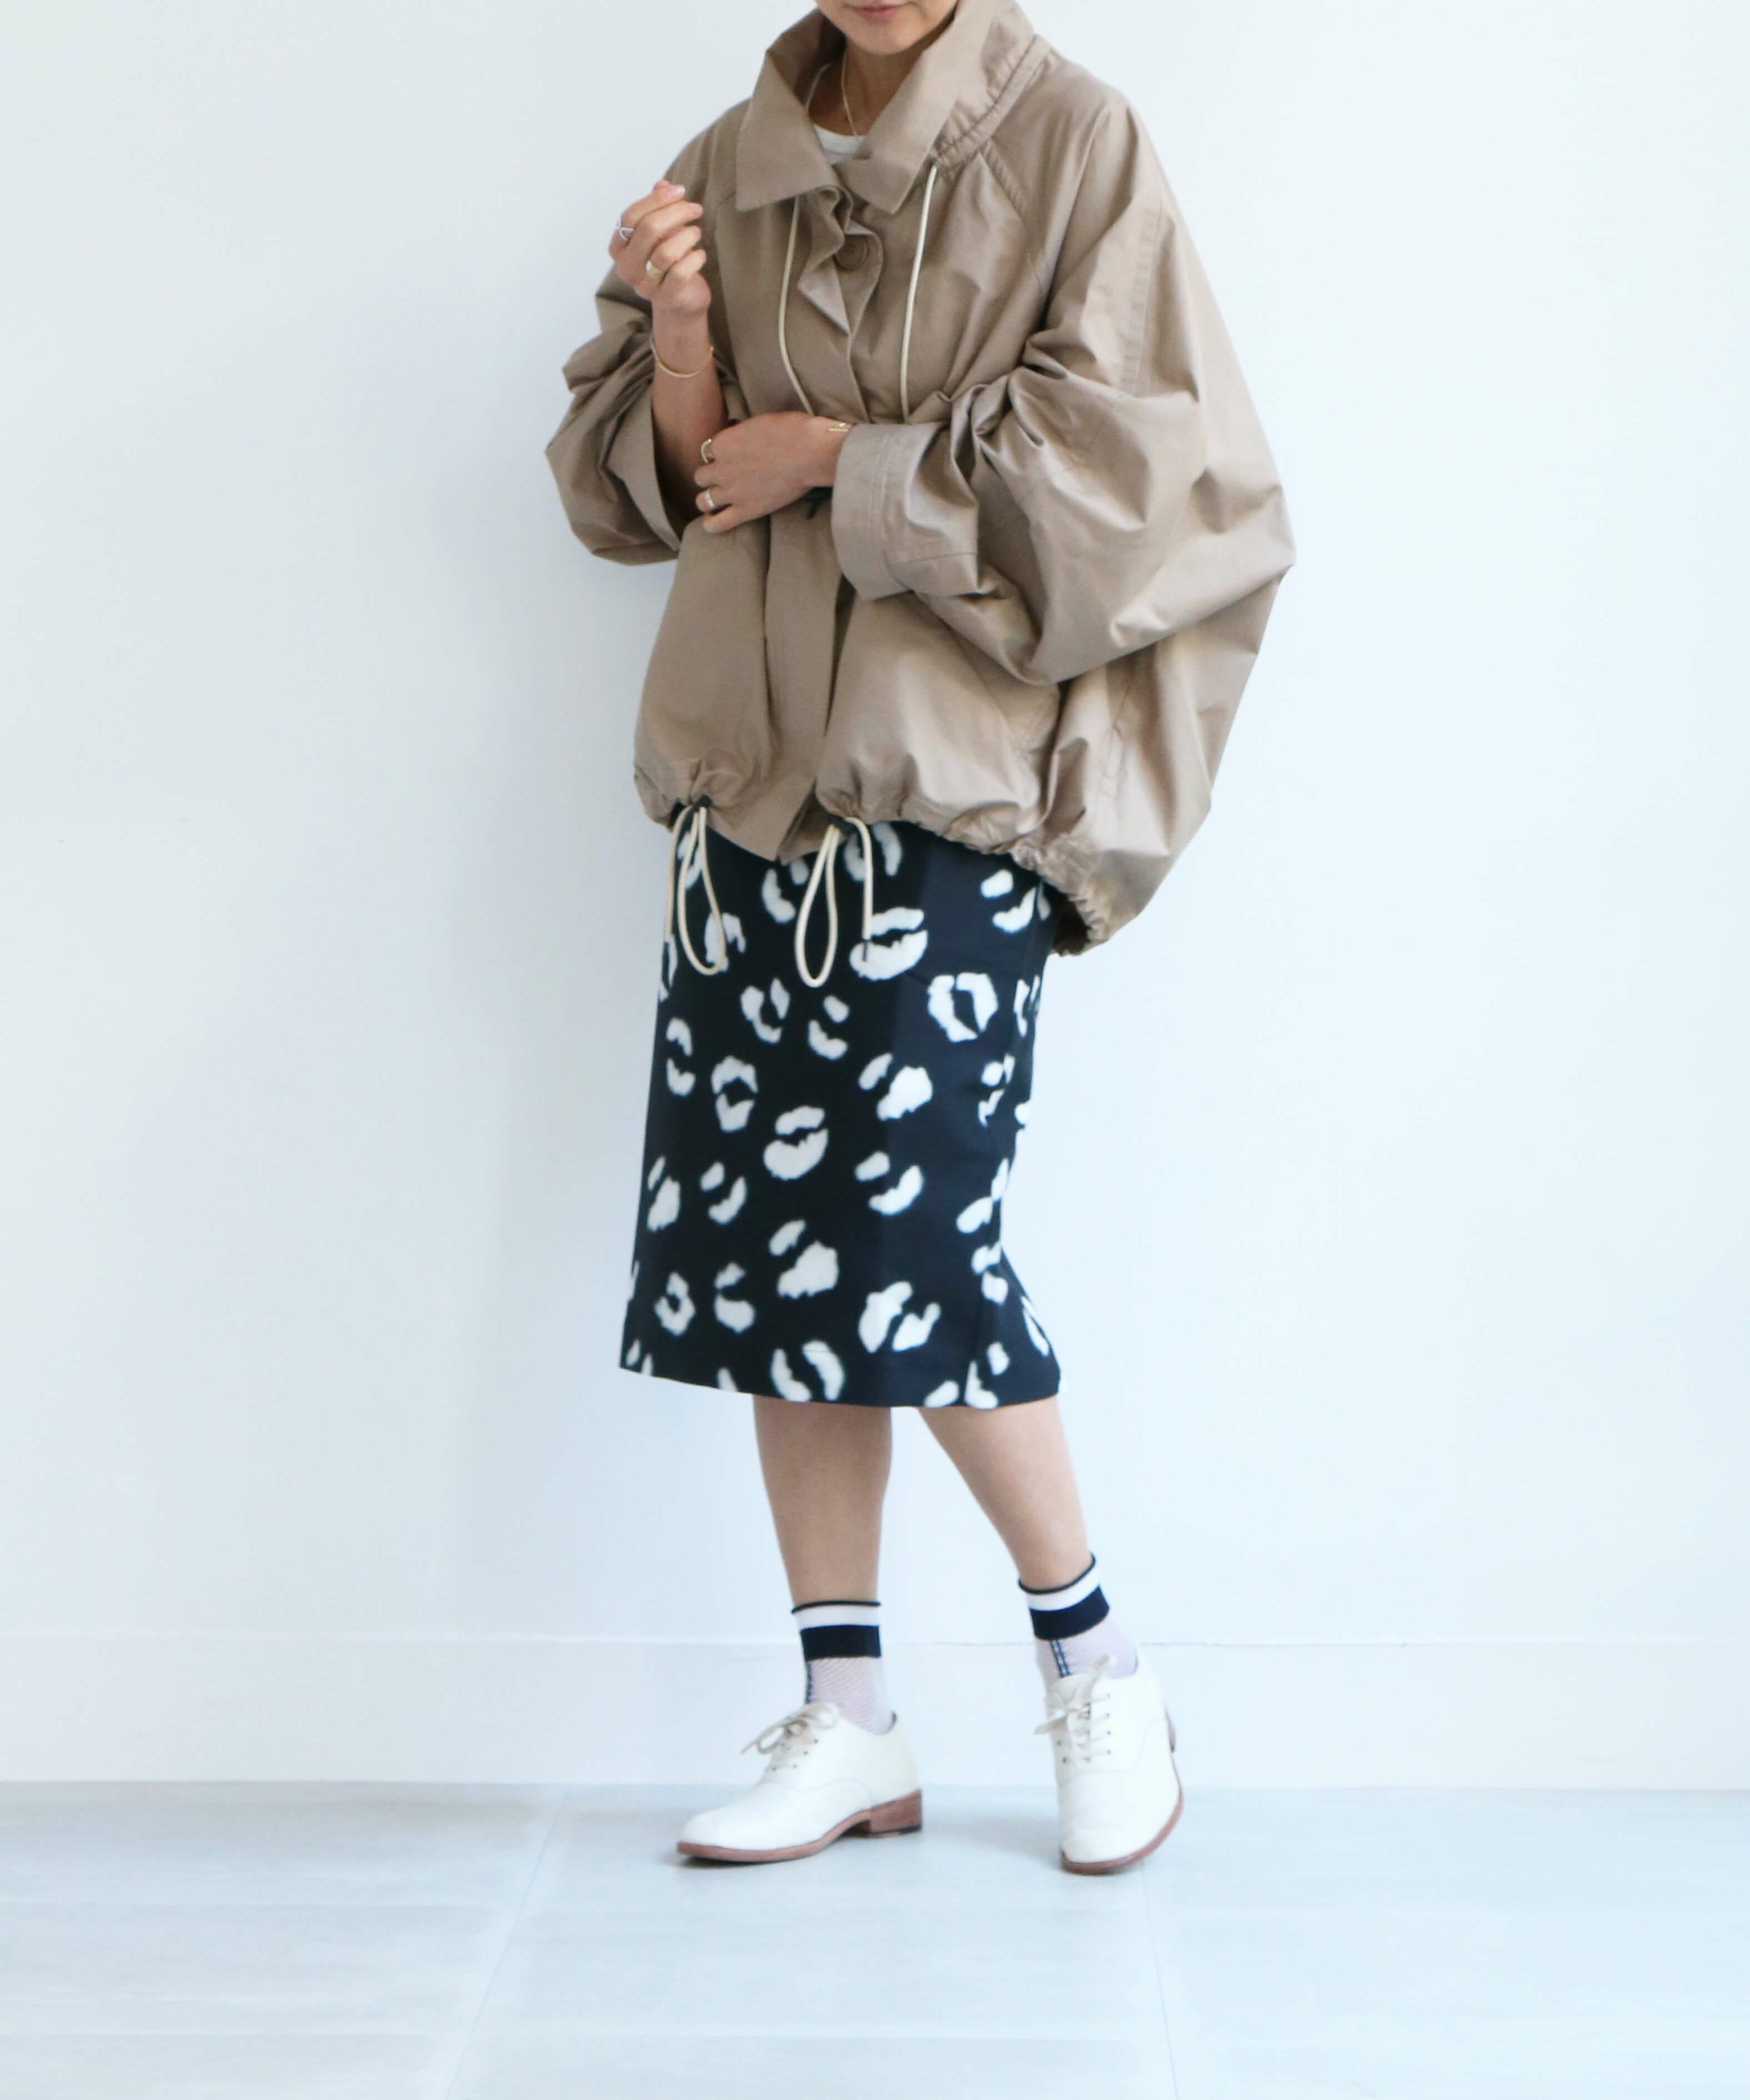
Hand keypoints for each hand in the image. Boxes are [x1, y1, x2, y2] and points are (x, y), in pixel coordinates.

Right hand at [610, 179, 710, 350]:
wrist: (680, 302)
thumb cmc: (669, 262)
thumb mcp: (662, 232)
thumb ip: (658, 209)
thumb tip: (663, 184)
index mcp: (619, 247)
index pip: (631, 216)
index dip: (657, 199)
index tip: (680, 190)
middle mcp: (626, 268)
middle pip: (648, 229)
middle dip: (676, 213)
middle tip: (695, 209)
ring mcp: (645, 286)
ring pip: (665, 251)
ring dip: (687, 235)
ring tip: (696, 232)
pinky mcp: (666, 299)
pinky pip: (680, 272)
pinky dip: (695, 257)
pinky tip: (700, 253)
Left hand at [694, 413, 850, 532]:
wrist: (807, 452)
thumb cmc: (791, 431)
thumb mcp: (758, 422)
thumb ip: (743, 434)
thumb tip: (744, 440)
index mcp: (723, 442)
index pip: (709, 452)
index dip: (720, 456)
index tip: (733, 458)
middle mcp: (721, 468)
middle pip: (700, 476)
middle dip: (711, 477)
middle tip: (725, 479)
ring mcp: (731, 491)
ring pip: (703, 500)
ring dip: (708, 499)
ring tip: (717, 501)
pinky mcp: (745, 510)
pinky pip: (716, 524)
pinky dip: (711, 523)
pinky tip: (714, 520)